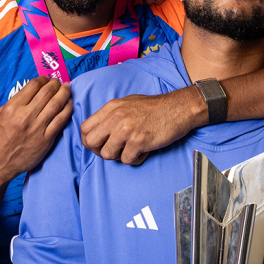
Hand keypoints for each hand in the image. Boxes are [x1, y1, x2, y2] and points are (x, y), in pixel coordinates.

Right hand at [0, 76, 72, 185]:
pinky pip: (61, 120)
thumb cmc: (0, 137)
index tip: (46, 79)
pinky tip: (70, 103)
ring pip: (56, 104)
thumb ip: (17, 101)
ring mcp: (37, 128)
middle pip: (47, 92)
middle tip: (59, 81)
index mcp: (13, 107)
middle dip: (56, 83)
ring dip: (64, 93)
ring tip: (67, 88)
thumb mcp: (2, 114)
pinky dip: (67, 108)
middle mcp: (26, 115)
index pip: (33, 85)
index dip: (43, 79)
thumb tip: (33, 90)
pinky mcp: (46, 139)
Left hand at [80, 87, 205, 164]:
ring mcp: (127, 130)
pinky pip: (127, 160)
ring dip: (120, 156)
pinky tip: (145, 150)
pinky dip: (136, 159)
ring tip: (132, 148)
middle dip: (99, 151)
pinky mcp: (139, 141)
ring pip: (107, 155)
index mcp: (111, 107)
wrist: (179, 108)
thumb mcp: (127, 104)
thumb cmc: (155, 108)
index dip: (89, 141)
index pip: (85, 129)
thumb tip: (98, 131)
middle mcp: (116, 117)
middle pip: (90, 142)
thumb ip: (111, 115)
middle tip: (114, 151)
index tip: (100, 145)